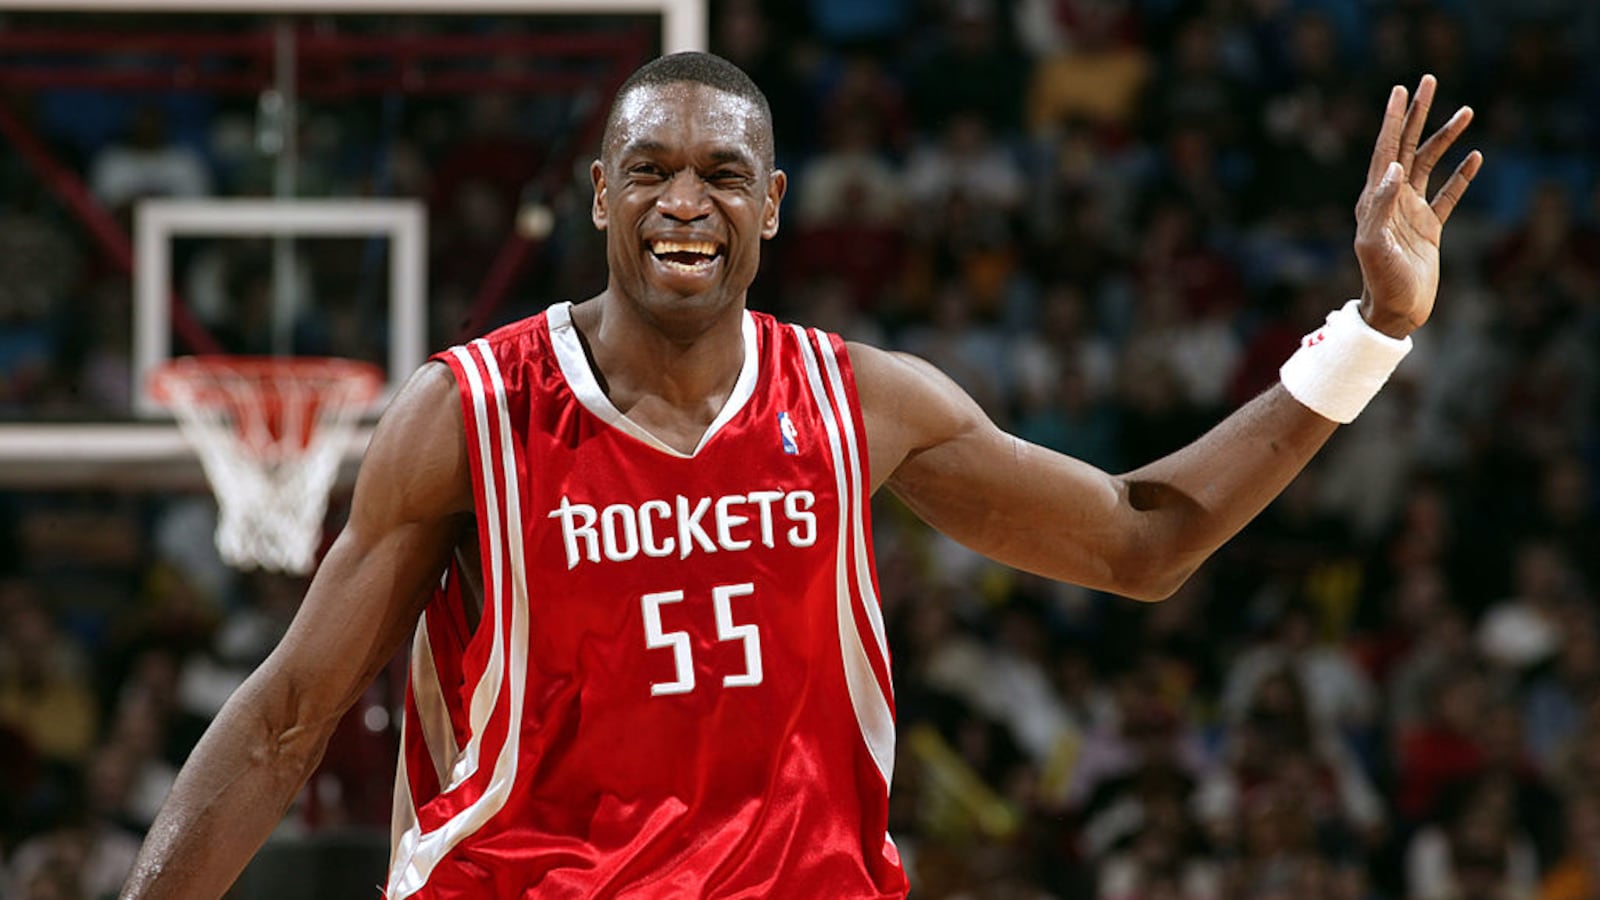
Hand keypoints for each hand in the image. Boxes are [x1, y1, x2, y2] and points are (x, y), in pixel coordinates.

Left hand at [1353, 75, 1482, 337]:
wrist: (1395, 310)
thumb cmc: (1379, 280)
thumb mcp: (1373, 244)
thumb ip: (1380, 206)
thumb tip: (1393, 168)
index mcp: (1374, 199)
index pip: (1385, 151)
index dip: (1393, 121)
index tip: (1400, 91)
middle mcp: (1391, 199)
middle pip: (1407, 147)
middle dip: (1417, 115)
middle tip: (1428, 81)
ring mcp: (1411, 211)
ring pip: (1431, 164)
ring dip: (1446, 137)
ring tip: (1467, 111)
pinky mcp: (1429, 227)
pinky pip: (1448, 194)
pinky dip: (1462, 174)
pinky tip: (1475, 156)